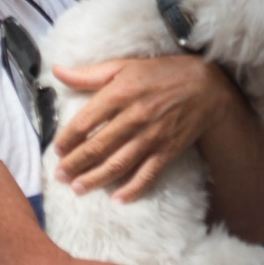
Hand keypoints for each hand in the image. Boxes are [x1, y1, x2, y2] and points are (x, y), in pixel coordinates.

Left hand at [52, 56, 238, 201]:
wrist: (207, 86)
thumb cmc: (162, 73)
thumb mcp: (124, 66)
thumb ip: (89, 74)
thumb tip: (56, 71)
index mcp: (120, 93)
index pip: (85, 122)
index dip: (68, 139)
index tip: (57, 150)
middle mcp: (135, 117)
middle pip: (98, 147)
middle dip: (75, 165)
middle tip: (59, 176)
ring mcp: (152, 136)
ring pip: (118, 164)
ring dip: (95, 179)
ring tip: (78, 188)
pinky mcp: (167, 150)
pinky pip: (147, 174)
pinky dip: (133, 189)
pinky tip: (117, 199)